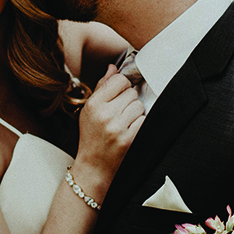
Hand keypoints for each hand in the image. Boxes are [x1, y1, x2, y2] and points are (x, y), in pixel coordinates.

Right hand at [75, 64, 144, 183]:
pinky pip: (143, 121)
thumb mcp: (89, 111)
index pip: (119, 80)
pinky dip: (139, 125)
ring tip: (124, 123)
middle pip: (131, 92)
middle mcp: (105, 114)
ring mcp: (117, 127)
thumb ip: (102, 87)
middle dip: (129, 101)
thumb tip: (113, 67)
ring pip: (139, 106)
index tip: (120, 94)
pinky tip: (129, 131)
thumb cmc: (91, 137)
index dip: (123, 86)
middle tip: (120, 113)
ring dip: (135, 113)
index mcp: (93, 104)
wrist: (93, 167)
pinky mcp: (129, 139)